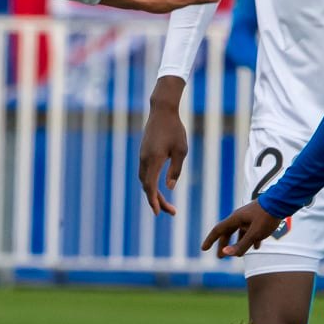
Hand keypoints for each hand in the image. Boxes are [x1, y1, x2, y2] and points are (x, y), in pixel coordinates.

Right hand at [137, 76, 187, 214]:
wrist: (162, 110)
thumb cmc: (175, 129)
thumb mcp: (181, 151)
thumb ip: (175, 170)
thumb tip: (168, 188)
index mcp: (153, 160)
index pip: (151, 186)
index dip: (154, 201)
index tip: (159, 213)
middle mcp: (144, 160)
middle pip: (147, 186)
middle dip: (157, 201)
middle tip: (172, 212)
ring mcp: (142, 156)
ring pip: (144, 180)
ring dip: (153, 193)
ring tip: (166, 203)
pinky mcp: (143, 153)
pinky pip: (144, 173)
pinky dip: (151, 183)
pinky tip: (159, 187)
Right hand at [201, 200, 281, 257]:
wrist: (281, 202)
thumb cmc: (267, 217)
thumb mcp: (254, 234)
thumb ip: (241, 245)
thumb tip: (225, 253)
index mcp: (235, 219)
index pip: (218, 230)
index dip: (210, 240)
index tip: (203, 249)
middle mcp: (240, 217)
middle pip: (228, 232)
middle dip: (224, 245)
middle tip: (220, 257)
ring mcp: (249, 217)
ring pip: (240, 232)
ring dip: (238, 243)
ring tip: (239, 255)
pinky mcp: (258, 218)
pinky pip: (251, 231)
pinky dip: (250, 240)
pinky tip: (256, 247)